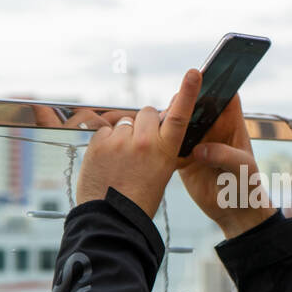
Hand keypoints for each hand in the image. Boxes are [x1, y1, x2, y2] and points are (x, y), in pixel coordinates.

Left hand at [68, 71, 202, 218]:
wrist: (112, 218)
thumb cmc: (139, 199)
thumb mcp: (159, 172)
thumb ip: (157, 146)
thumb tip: (147, 126)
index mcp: (165, 152)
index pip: (179, 116)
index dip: (188, 93)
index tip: (193, 73)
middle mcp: (144, 142)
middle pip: (146, 113)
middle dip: (144, 123)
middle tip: (140, 147)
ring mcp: (120, 142)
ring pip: (125, 123)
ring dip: (124, 135)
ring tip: (121, 161)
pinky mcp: (98, 144)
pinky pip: (105, 131)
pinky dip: (106, 142)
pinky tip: (108, 162)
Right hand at [171, 86, 274, 238]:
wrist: (234, 212)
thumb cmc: (247, 186)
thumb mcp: (243, 169)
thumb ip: (225, 156)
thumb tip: (199, 150)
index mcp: (232, 124)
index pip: (225, 95)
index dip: (216, 83)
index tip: (202, 75)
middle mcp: (212, 129)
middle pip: (197, 104)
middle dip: (186, 99)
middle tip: (176, 103)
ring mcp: (196, 142)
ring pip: (179, 122)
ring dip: (170, 120)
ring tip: (162, 122)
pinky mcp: (182, 158)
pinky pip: (169, 145)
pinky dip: (161, 142)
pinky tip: (154, 142)